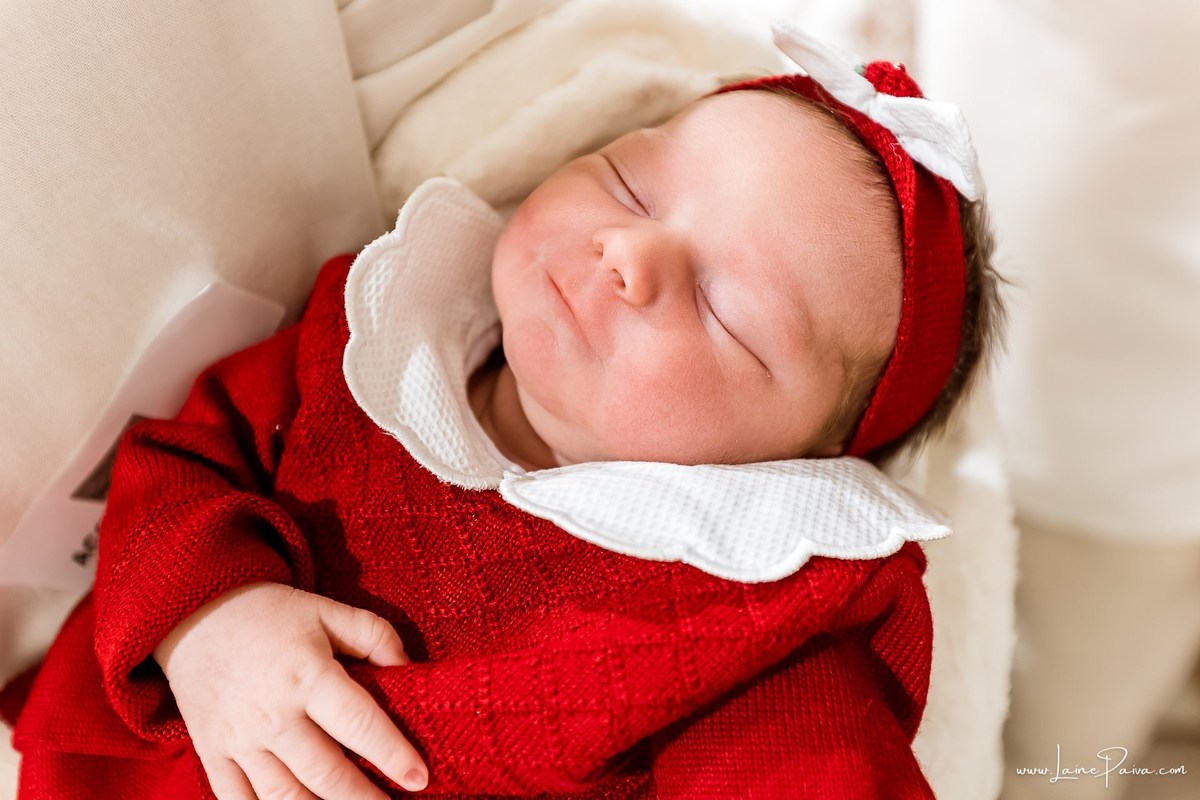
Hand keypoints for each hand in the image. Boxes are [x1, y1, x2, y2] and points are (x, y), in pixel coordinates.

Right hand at [153, 582, 427, 797]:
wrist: (193, 612)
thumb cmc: (271, 613)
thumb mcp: (328, 611)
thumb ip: (375, 636)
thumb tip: (409, 669)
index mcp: (308, 675)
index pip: (359, 723)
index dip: (392, 754)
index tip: (419, 778)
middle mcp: (273, 713)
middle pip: (325, 772)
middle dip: (363, 798)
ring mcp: (239, 739)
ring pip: (285, 796)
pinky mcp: (212, 753)